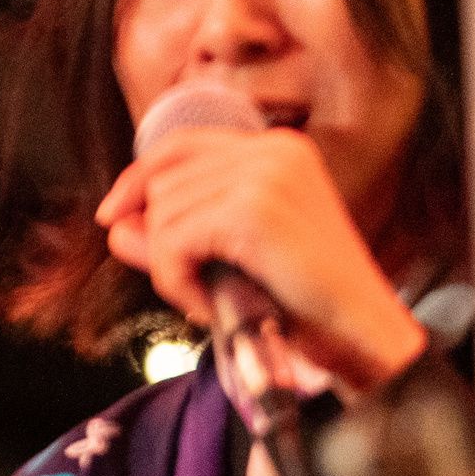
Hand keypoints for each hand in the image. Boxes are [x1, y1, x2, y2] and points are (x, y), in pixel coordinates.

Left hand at [98, 127, 426, 390]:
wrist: (361, 330)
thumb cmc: (304, 298)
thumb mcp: (232, 255)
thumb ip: (173, 234)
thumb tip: (115, 225)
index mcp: (277, 149)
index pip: (179, 145)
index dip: (137, 179)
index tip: (113, 216)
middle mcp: (273, 151)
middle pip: (162, 182)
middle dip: (160, 240)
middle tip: (193, 284)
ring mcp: (266, 176)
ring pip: (161, 215)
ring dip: (170, 268)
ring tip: (210, 295)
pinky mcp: (253, 211)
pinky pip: (171, 242)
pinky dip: (177, 281)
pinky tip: (209, 303)